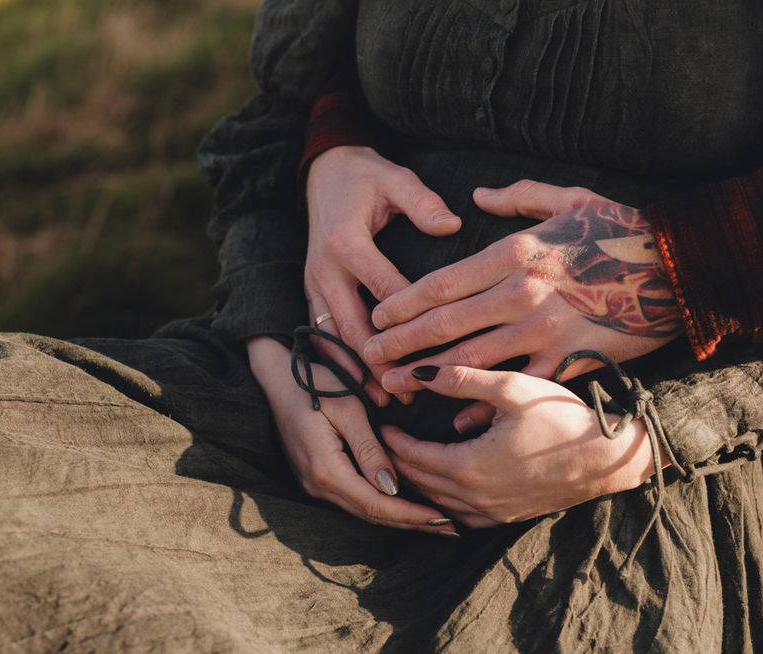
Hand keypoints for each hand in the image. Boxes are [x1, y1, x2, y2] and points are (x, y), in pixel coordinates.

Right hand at [246, 336, 456, 534]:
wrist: (276, 378)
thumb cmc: (315, 384)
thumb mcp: (348, 409)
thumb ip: (370, 449)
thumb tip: (392, 488)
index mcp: (326, 469)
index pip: (375, 504)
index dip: (410, 514)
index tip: (441, 518)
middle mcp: (317, 485)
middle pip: (370, 514)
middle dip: (410, 522)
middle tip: (449, 528)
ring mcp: (313, 484)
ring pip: (362, 510)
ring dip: (397, 517)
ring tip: (433, 520)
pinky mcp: (315, 477)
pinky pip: (353, 499)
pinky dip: (381, 505)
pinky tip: (403, 503)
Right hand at [304, 146, 460, 405]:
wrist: (324, 171)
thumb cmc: (366, 176)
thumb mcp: (395, 178)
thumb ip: (422, 202)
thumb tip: (450, 225)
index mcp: (345, 241)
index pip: (383, 290)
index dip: (410, 323)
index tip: (436, 352)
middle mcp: (324, 268)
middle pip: (352, 326)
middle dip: (380, 362)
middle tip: (410, 391)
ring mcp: (313, 283)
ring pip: (333, 338)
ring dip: (358, 370)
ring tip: (387, 399)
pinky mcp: (311, 292)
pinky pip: (322, 335)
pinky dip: (340, 361)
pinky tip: (362, 386)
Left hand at [362, 180, 682, 427]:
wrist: (681, 269)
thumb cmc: (621, 229)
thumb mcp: (569, 196)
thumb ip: (518, 195)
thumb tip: (475, 196)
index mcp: (516, 253)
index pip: (445, 282)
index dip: (404, 303)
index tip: (378, 316)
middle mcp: (523, 293)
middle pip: (447, 324)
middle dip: (402, 343)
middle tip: (367, 357)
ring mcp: (546, 330)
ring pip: (473, 359)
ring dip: (429, 375)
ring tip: (396, 386)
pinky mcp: (569, 358)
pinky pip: (519, 387)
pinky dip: (488, 403)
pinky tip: (457, 418)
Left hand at [381, 364, 664, 528]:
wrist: (607, 456)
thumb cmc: (562, 416)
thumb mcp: (511, 387)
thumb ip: (462, 378)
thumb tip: (416, 371)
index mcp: (470, 466)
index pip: (412, 456)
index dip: (392, 438)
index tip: (380, 420)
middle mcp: (476, 497)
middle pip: (420, 483)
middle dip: (397, 462)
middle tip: (382, 440)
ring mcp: (492, 513)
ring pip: (438, 503)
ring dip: (417, 484)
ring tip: (404, 459)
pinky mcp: (507, 518)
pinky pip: (461, 516)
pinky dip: (442, 502)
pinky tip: (440, 486)